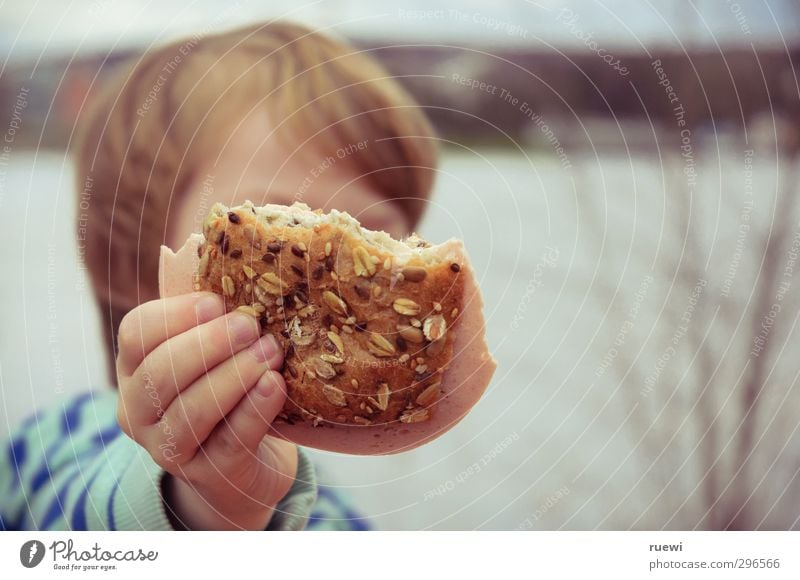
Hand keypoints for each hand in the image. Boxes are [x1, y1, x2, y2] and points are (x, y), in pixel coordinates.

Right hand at [115, 292, 297, 529]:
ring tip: (271, 352)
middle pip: (160, 372)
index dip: (174, 315)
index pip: (136, 334)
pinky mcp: (207, 474)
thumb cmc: (230, 389)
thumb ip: (217, 317)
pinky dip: (253, 411)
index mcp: (135, 367)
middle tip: (251, 325)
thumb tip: (245, 258)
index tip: (216, 301)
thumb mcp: (214, 352)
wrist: (243, 464)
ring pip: (191, 411)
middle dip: (208, 344)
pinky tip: (275, 386)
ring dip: (234, 376)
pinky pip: (228, 441)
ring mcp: (168, 447)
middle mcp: (140, 409)